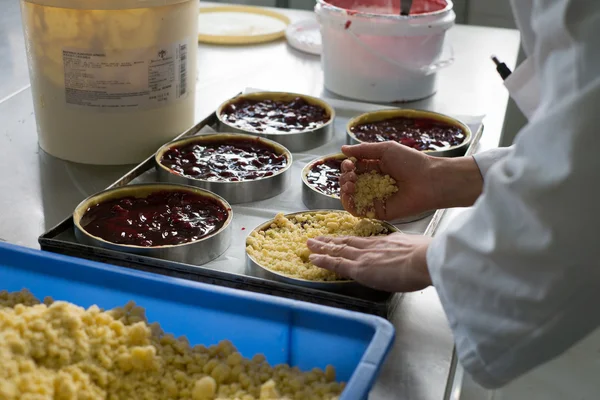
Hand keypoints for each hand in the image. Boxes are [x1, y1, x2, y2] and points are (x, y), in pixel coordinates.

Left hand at [307, 233, 431, 292]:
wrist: (425, 259)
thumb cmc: (427, 257)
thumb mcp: (417, 249)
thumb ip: (409, 253)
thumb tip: (411, 258)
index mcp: (387, 242)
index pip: (364, 241)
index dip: (350, 240)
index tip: (342, 239)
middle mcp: (372, 246)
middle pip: (347, 241)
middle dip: (331, 240)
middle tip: (317, 237)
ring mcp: (364, 256)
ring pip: (338, 249)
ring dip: (322, 247)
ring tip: (309, 244)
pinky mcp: (359, 268)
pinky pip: (337, 263)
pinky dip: (324, 260)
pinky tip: (313, 259)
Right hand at [340, 142, 483, 220]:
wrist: (429, 180)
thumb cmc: (411, 162)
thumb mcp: (385, 149)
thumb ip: (363, 150)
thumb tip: (342, 149)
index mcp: (375, 168)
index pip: (353, 169)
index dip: (347, 167)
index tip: (349, 164)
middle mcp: (373, 184)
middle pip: (349, 183)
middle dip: (344, 178)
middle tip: (351, 175)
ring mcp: (375, 198)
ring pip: (350, 197)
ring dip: (344, 190)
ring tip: (350, 183)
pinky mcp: (378, 211)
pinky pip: (358, 211)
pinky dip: (348, 204)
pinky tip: (348, 195)